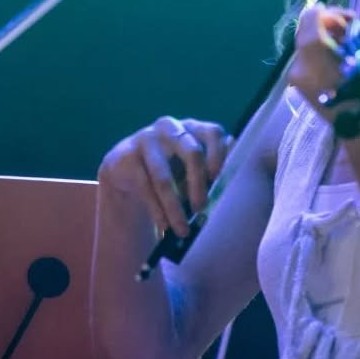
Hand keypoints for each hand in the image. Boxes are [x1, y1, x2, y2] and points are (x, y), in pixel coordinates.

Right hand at [97, 116, 231, 236]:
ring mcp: (147, 138)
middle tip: (201, 209)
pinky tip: (163, 226)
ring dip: (174, 207)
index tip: (219, 180)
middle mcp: (171, 128)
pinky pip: (144, 186)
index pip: (212, 132)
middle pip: (191, 151)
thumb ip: (211, 169)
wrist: (127, 171)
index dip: (219, 154)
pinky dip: (156, 210)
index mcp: (193, 129)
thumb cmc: (170, 169)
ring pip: (164, 176)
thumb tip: (233, 174)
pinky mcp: (127, 154)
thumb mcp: (191, 168)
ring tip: (182, 230)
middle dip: (198, 183)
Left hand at [287, 0, 359, 125]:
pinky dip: (323, 56)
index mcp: (314, 54)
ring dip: (328, 42)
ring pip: (308, 45)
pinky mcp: (298, 88)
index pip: (312, 16)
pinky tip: (343, 66)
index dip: (333, 13)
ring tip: (353, 52)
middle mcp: (298, 64)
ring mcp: (296, 78)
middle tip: (357, 36)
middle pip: (309, 30)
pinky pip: (308, 61)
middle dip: (332, 27)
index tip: (354, 20)